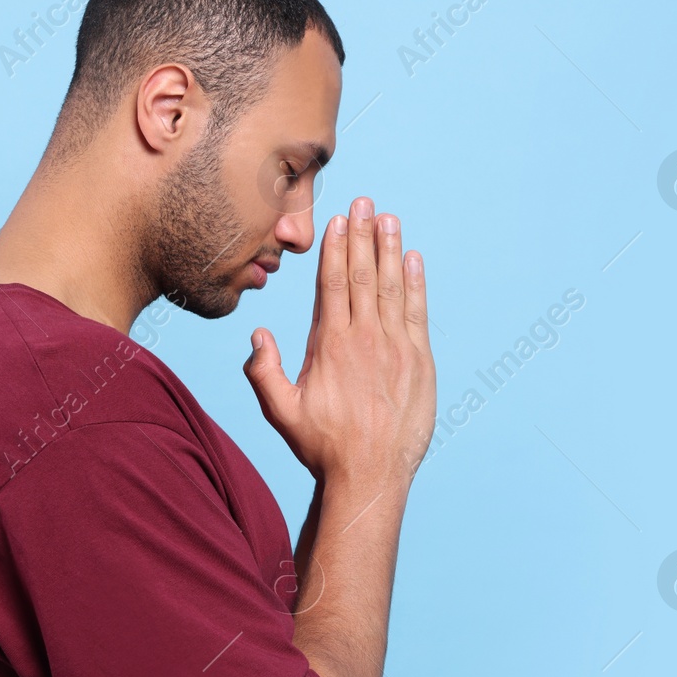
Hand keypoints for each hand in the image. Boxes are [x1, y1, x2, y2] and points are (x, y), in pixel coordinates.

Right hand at [244, 197, 436, 485]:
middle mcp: (364, 338)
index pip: (332, 283)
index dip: (336, 248)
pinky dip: (416, 283)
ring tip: (389, 219)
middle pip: (362, 275)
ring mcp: (395, 347)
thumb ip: (262, 371)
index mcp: (330, 345)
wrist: (370, 475)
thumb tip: (257, 333)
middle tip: (366, 201)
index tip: (339, 219)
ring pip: (392, 287)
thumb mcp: (280, 411)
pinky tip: (413, 259)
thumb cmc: (322, 446)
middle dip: (363, 235)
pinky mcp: (419, 361)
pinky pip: (417, 312)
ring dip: (390, 250)